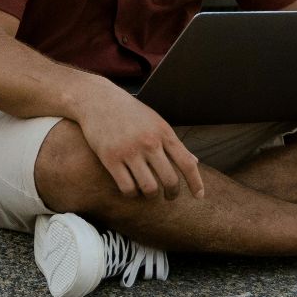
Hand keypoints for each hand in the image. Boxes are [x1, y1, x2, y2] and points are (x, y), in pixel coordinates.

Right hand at [74, 83, 207, 200]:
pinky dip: (132, 194)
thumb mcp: (155, 122)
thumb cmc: (130, 112)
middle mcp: (149, 142)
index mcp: (163, 132)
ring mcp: (129, 151)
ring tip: (149, 193)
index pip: (187, 163)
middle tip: (170, 197)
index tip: (199, 196)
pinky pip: (127, 188)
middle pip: (170, 180)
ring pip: (149, 188)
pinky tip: (132, 189)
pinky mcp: (110, 158)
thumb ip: (174, 143)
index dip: (196, 183)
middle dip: (172, 194)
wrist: (97, 100)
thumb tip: (194, 162)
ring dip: (151, 195)